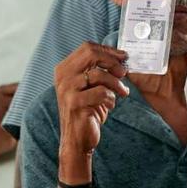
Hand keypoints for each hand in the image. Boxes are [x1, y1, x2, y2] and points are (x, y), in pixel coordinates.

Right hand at [53, 43, 128, 159]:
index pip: (87, 47)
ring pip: (99, 74)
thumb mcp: (90, 86)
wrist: (77, 140)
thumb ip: (98, 69)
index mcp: (64, 68)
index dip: (108, 50)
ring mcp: (67, 89)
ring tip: (122, 93)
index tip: (123, 57)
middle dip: (112, 61)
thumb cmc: (87, 110)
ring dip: (116, 84)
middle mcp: (63, 76)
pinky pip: (101, 92)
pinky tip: (110, 106)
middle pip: (91, 54)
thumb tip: (121, 57)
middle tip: (123, 72)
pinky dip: (111, 99)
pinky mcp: (75, 103)